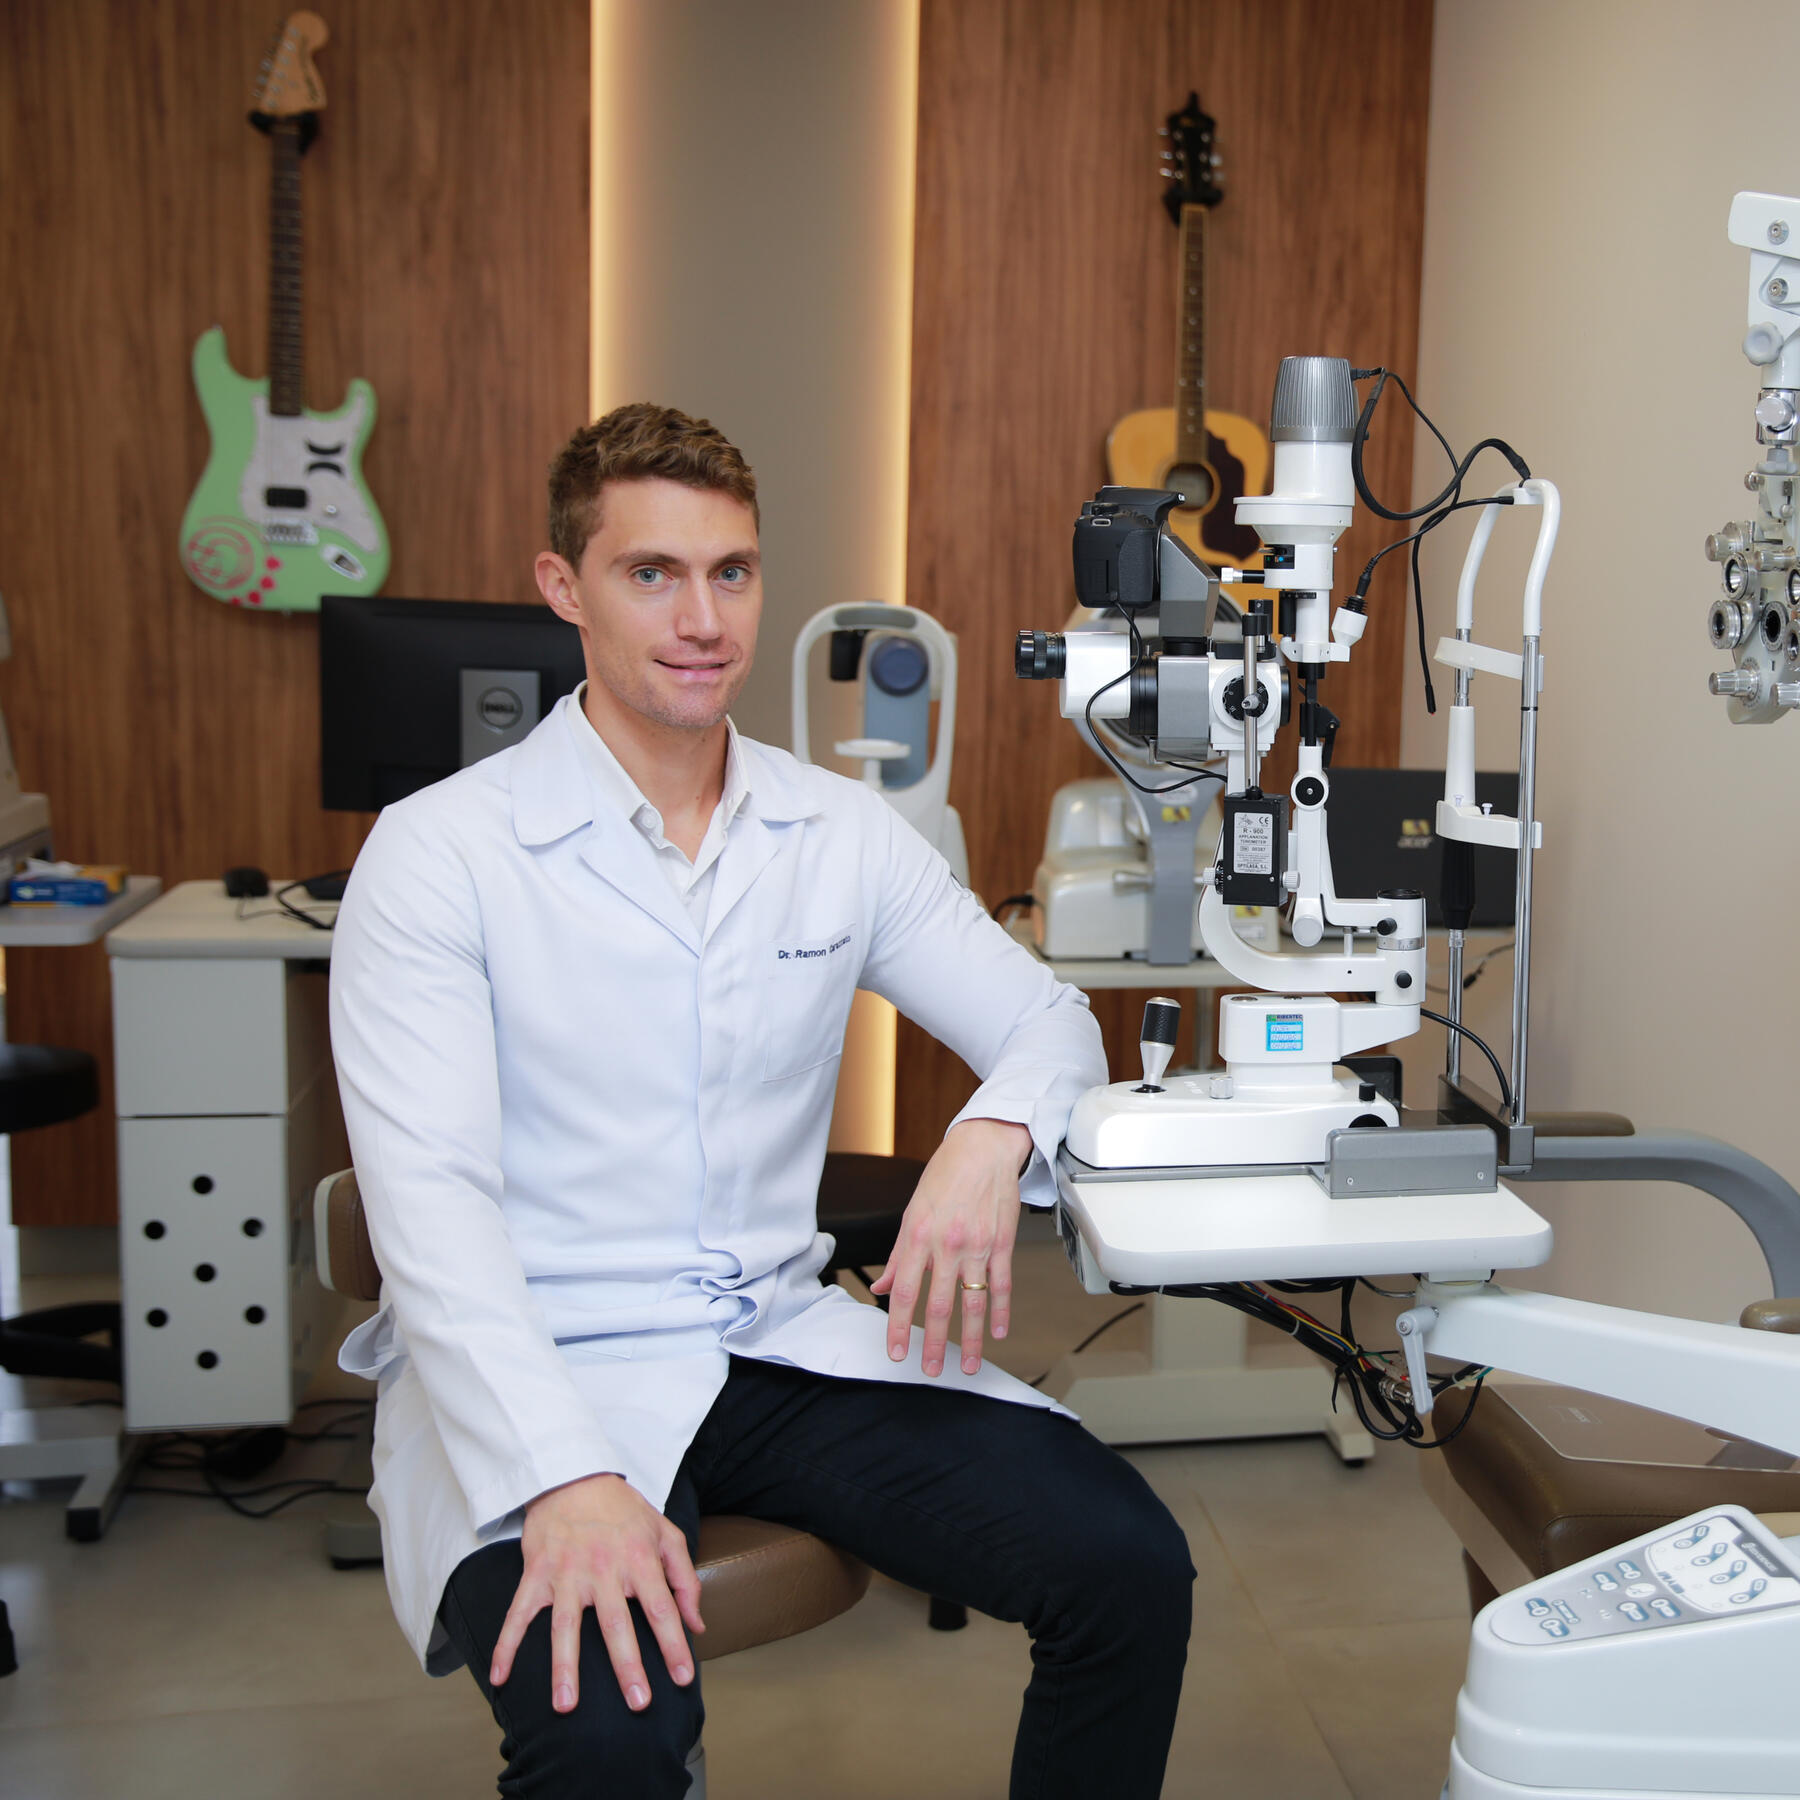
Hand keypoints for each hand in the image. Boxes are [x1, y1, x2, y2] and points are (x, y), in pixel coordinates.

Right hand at [490, 1471, 704, 1715]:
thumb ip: (684, 1578)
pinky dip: (505, 1645)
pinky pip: (518, 1613)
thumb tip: (696, 1624)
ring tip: (566, 1705)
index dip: (673, 1644)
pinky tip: (499, 1677)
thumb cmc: (623, 1510)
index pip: (661, 1608)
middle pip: (616, 1624)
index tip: (682, 1678)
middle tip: (637, 1703)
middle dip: (627, 1665)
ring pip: (565, 1626)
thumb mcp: (665, 1532)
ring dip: (565, 1667)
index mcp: (638, 1558)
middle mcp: (603, 1569)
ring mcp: (566, 1573)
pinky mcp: (536, 1573)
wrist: (573, 1474)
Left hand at [870, 1117, 1032, 1377]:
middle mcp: (947, 1245)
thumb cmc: (945, 1176)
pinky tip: (998, 1332)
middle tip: (930, 1370)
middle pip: (938, 1305)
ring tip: (969, 1364)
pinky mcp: (1002, 1244)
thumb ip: (898, 1255)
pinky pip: (1002, 1285)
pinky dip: (1001, 1312)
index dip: (899, 1327)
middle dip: (933, 1343)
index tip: (896, 1353)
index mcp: (918, 1236)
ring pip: (973, 1303)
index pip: (905, 1292)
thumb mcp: (912, 1211)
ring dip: (971, 1339)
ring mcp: (977, 1246)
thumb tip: (883, 1289)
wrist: (983, 1148)